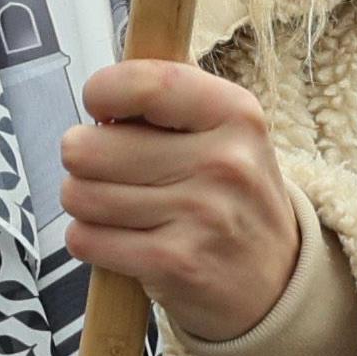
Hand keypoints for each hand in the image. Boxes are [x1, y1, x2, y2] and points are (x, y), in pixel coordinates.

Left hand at [61, 58, 302, 345]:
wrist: (278, 282)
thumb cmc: (228, 195)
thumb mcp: (223, 133)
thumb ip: (167, 95)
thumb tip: (109, 72)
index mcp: (236, 114)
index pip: (141, 83)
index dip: (101, 93)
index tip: (102, 110)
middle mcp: (224, 161)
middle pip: (85, 147)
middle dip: (84, 162)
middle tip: (117, 175)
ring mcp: (202, 214)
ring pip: (78, 194)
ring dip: (86, 204)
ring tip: (124, 210)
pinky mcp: (176, 262)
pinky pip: (84, 238)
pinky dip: (90, 241)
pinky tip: (124, 242)